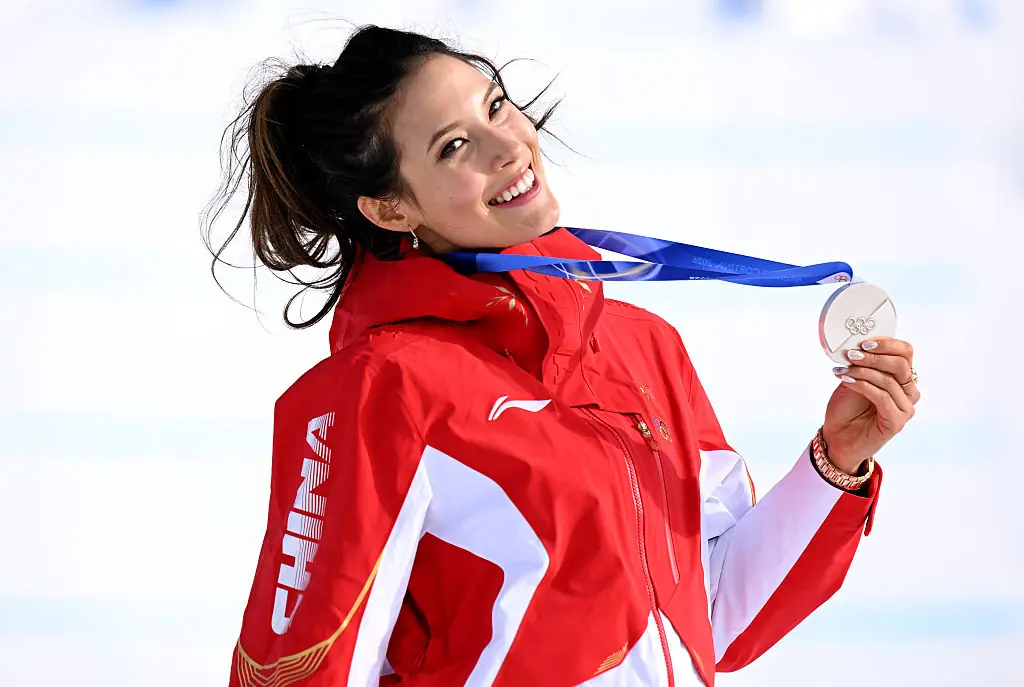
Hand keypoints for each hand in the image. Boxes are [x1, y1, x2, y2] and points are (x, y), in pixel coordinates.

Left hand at [823, 337, 919, 473]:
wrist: (837, 437)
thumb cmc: (846, 408)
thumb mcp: (852, 378)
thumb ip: (860, 363)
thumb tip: (857, 344)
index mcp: (900, 378)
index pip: (905, 352)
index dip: (887, 343)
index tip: (864, 342)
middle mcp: (908, 392)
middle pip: (901, 364)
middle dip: (874, 356)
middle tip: (852, 354)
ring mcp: (905, 408)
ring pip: (890, 381)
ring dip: (864, 371)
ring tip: (844, 370)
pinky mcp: (897, 422)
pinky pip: (883, 397)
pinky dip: (863, 386)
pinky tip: (848, 381)